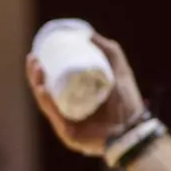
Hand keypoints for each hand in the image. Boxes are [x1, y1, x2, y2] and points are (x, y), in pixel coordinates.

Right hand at [25, 34, 144, 156]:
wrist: (137, 128)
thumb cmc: (129, 103)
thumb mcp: (119, 71)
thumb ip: (109, 51)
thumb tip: (88, 34)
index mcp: (74, 102)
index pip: (51, 85)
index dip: (40, 71)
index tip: (36, 54)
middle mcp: (67, 114)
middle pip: (45, 93)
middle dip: (35, 76)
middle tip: (34, 58)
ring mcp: (67, 126)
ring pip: (46, 104)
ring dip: (38, 86)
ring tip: (37, 69)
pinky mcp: (70, 136)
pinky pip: (56, 117)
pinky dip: (49, 103)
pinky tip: (43, 89)